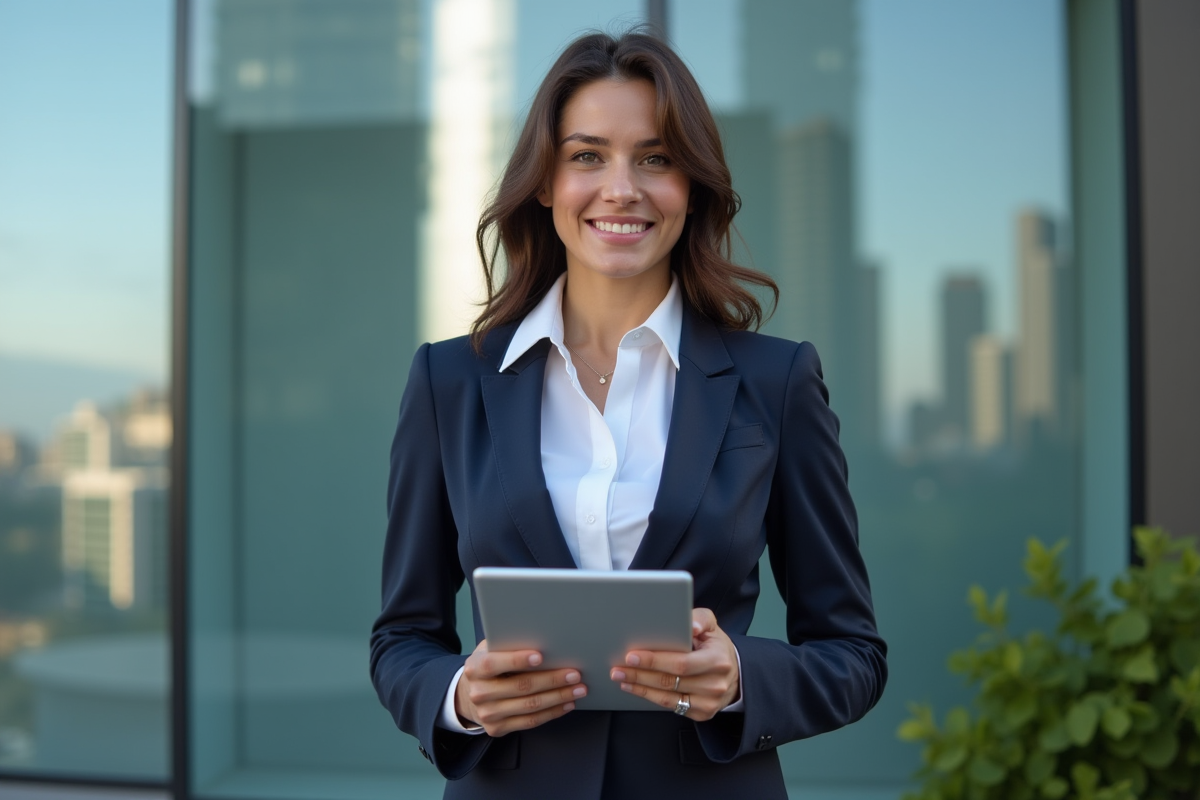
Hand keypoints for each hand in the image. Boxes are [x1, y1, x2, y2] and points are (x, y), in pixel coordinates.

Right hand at [455, 639, 586, 736]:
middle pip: (520, 686)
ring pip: (530, 706)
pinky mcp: (497, 728)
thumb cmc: (490, 664)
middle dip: (552, 680)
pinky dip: (552, 712)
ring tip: (578, 689)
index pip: (494, 663)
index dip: (517, 660)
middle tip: (574, 673)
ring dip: (558, 697)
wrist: (469, 694)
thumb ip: (508, 643)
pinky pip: (530, 722)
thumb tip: (542, 636)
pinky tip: (566, 704)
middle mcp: (479, 693)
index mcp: (475, 668)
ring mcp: (488, 714)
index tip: (540, 656)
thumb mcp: (491, 649)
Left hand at [609, 608, 739, 720]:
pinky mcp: (702, 714)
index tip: (632, 655)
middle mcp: (715, 684)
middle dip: (640, 674)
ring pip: (667, 698)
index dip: (655, 660)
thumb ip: (701, 618)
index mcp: (718, 660)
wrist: (735, 675)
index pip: (681, 662)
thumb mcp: (713, 628)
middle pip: (670, 681)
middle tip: (618, 668)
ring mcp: (709, 702)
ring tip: (621, 678)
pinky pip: (671, 707)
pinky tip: (636, 688)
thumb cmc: (716, 647)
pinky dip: (650, 697)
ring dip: (640, 688)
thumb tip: (690, 624)